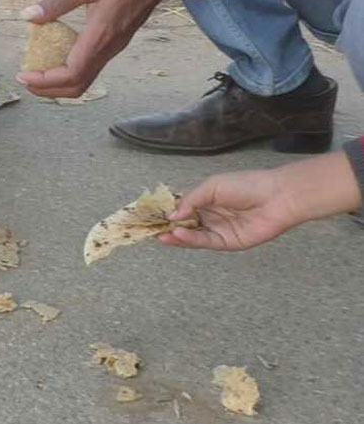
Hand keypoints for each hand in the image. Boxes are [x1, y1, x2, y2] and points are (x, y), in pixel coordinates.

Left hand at [15, 0, 183, 97]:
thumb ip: (58, 2)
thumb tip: (28, 16)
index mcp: (101, 35)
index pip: (71, 74)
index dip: (45, 81)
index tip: (23, 74)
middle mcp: (109, 47)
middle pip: (78, 85)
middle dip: (49, 89)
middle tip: (26, 79)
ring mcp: (115, 46)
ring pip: (85, 78)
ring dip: (59, 82)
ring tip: (37, 71)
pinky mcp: (117, 40)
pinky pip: (92, 65)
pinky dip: (71, 69)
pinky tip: (56, 53)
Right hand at [157, 171, 299, 250]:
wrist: (277, 197)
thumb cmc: (247, 185)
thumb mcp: (212, 186)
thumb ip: (190, 200)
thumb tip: (171, 215)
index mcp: (205, 200)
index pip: (180, 208)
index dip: (165, 212)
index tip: (149, 215)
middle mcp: (209, 216)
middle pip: (183, 225)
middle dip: (166, 228)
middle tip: (149, 230)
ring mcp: (218, 230)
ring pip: (191, 236)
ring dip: (175, 236)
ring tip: (161, 235)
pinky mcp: (227, 242)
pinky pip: (205, 242)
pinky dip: (190, 240)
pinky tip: (179, 234)